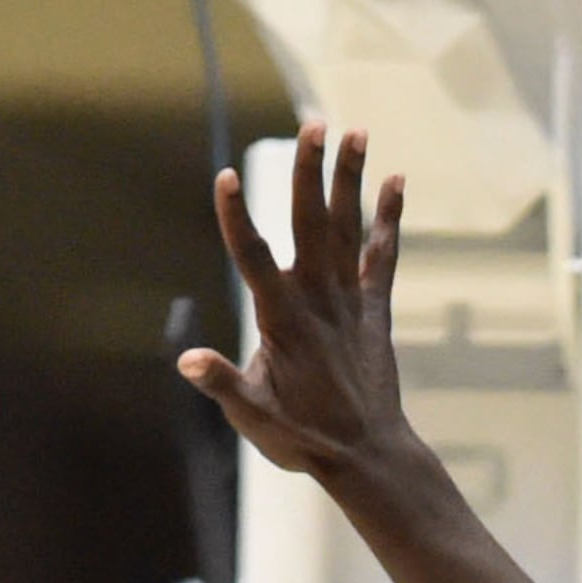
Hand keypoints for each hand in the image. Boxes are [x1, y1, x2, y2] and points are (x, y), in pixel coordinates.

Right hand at [177, 122, 409, 486]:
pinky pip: (382, 257)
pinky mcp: (374, 312)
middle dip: (310, 172)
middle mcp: (318, 300)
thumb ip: (222, 383)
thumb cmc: (304, 440)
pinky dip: (388, 220)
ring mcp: (350, 302)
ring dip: (350, 179)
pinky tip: (395, 182)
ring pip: (348, 229)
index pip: (252, 258)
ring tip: (356, 130)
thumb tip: (186, 361)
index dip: (235, 217)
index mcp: (282, 319)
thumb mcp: (253, 417)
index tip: (222, 177)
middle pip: (311, 223)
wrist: (368, 458)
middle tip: (312, 124)